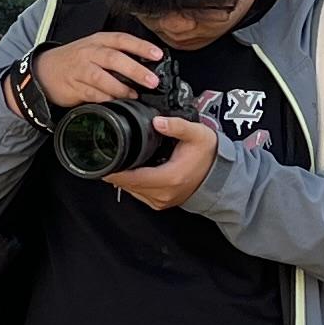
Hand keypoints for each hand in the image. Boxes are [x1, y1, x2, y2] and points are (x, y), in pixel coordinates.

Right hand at [32, 31, 165, 111]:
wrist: (44, 70)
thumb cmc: (76, 60)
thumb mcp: (95, 50)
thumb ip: (118, 56)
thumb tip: (147, 67)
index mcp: (98, 41)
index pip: (122, 39)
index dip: (141, 47)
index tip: (158, 55)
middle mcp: (89, 53)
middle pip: (114, 58)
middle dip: (135, 70)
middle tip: (152, 81)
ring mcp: (80, 69)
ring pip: (102, 77)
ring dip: (120, 87)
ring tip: (134, 95)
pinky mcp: (73, 86)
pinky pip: (91, 93)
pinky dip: (105, 98)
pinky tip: (115, 102)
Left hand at [103, 113, 220, 208]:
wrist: (221, 176)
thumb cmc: (210, 156)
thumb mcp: (198, 135)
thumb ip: (177, 126)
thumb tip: (158, 121)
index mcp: (170, 178)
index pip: (133, 178)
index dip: (114, 170)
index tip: (102, 160)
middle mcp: (164, 193)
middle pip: (128, 185)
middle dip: (115, 171)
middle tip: (104, 155)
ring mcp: (162, 201)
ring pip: (132, 191)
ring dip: (123, 178)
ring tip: (116, 160)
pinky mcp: (161, 203)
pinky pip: (139, 194)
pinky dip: (132, 183)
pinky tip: (131, 170)